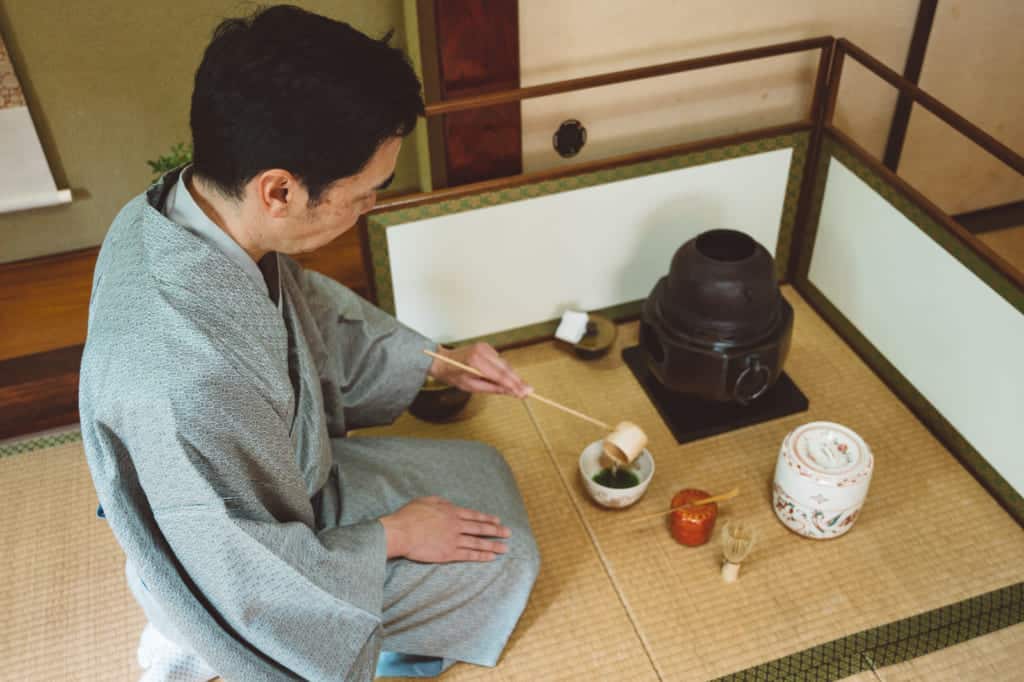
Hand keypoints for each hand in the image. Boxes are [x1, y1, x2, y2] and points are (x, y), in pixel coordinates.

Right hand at [380, 496, 510, 562]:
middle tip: (508, 533)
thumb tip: (448, 504)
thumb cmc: (409, 516)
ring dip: (492, 545)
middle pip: (480, 528)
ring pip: (477, 543)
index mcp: (451, 511)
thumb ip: (440, 502)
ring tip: (504, 548)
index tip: (497, 521)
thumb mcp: (425, 501)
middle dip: (496, 531)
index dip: (487, 518)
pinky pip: (468, 555)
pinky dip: (481, 556)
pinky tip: (490, 557)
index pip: (474, 515)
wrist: (401, 532)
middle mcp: (456, 525)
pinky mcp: (448, 554)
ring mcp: (454, 540)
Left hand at [429, 343, 531, 397]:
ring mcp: (485, 347)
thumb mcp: (472, 387)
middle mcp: (482, 352)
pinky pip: (499, 360)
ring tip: (522, 387)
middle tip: (529, 391)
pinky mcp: (486, 346)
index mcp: (475, 363)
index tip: (524, 393)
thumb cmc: (455, 376)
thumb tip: (510, 392)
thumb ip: (492, 389)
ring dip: (513, 375)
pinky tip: (508, 378)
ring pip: (504, 364)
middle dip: (518, 381)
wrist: (443, 361)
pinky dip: (504, 369)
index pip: (499, 376)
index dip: (513, 385)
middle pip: (505, 368)